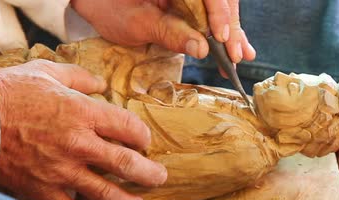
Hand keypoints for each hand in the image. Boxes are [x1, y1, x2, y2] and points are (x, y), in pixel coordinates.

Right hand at [0, 60, 167, 199]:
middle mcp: (79, 144)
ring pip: (106, 195)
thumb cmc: (7, 93)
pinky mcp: (43, 190)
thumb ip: (79, 77)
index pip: (130, 129)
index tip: (144, 142)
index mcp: (83, 113)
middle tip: (159, 178)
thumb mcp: (46, 72)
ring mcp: (62, 171)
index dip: (143, 137)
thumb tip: (101, 84)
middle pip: (128, 166)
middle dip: (150, 175)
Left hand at [70, 0, 255, 63]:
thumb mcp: (137, 23)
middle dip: (230, 27)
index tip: (221, 37)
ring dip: (231, 31)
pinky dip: (223, 30)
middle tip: (237, 55)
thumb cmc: (109, 7)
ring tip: (241, 54)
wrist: (96, 1)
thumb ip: (170, 33)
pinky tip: (236, 46)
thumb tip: (201, 48)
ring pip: (221, 5)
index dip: (219, 13)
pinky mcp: (191, 1)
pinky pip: (212, 12)